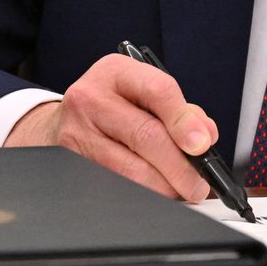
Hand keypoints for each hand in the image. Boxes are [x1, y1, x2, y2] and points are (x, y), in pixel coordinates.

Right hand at [4, 53, 218, 201]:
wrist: (61, 123)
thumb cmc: (112, 108)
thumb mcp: (142, 94)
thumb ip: (179, 111)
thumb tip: (205, 136)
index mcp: (116, 71)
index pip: (158, 90)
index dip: (184, 121)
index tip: (203, 145)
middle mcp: (91, 97)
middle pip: (146, 135)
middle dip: (180, 167)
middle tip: (198, 183)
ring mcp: (77, 131)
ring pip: (131, 169)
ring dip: (164, 187)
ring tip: (180, 191)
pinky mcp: (71, 161)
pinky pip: (115, 184)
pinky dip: (143, 194)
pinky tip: (155, 193)